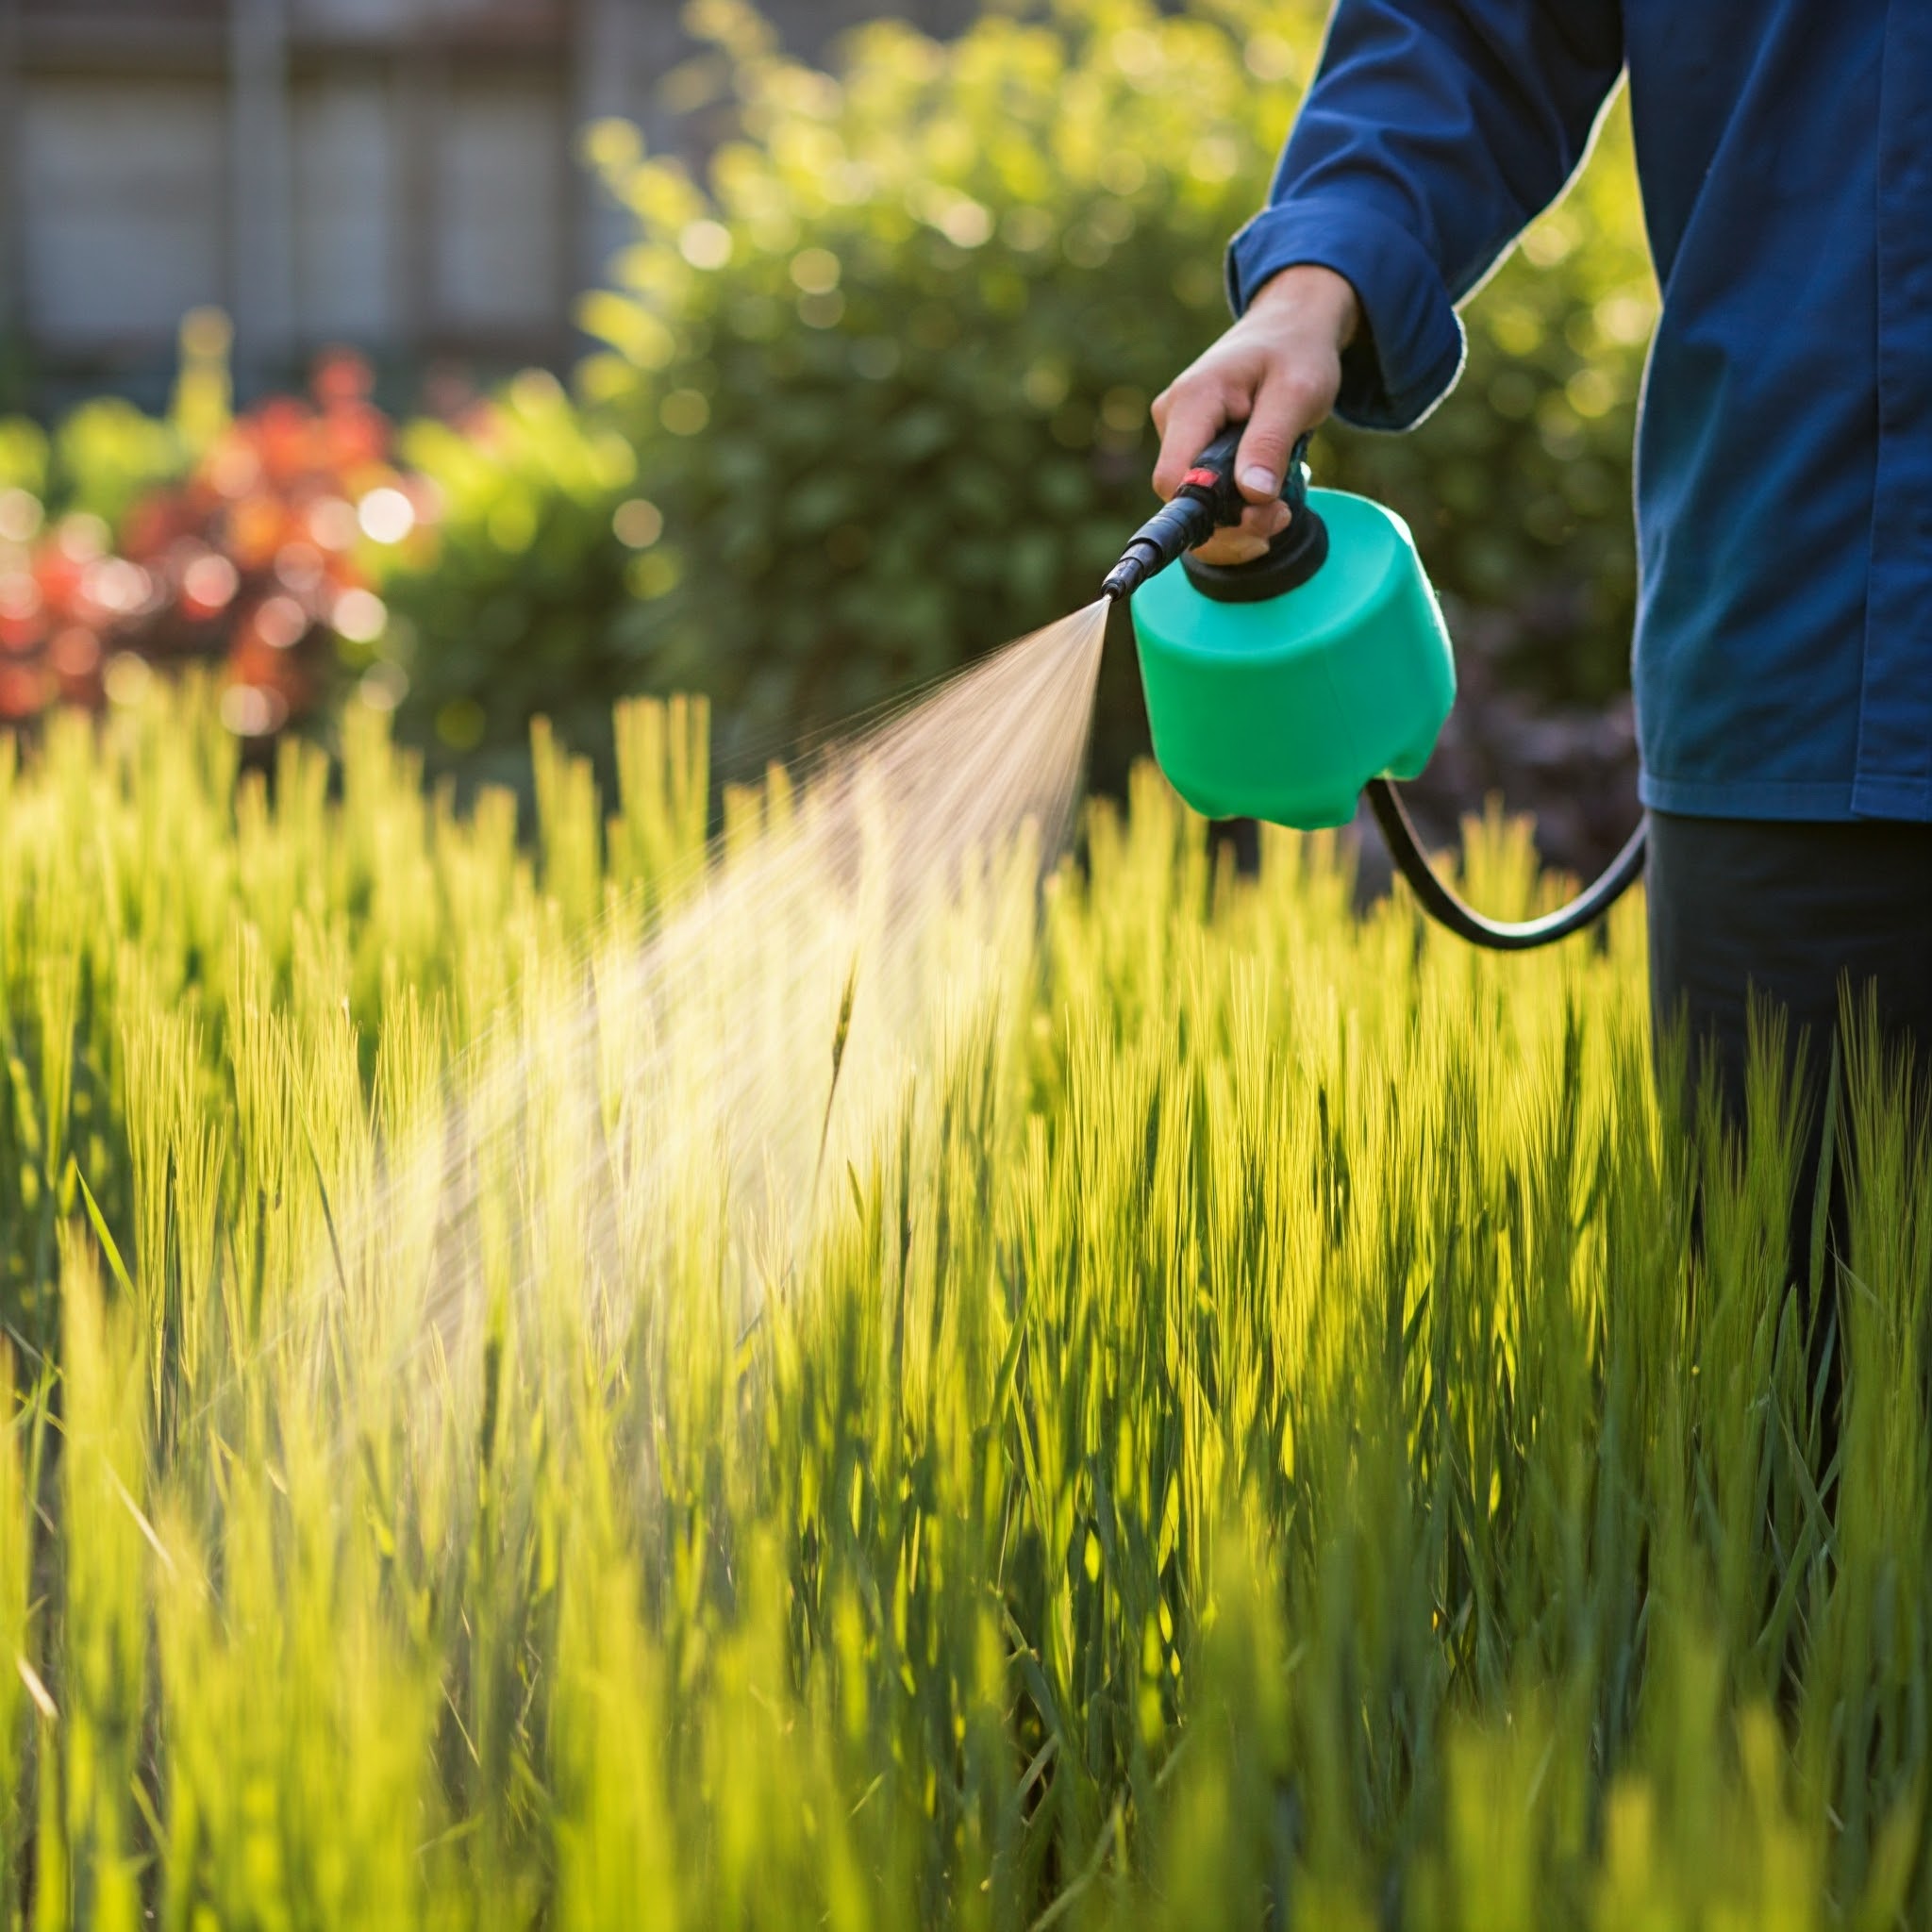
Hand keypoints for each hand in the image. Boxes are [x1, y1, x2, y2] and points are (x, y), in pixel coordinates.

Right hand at [1151, 265, 1359, 564]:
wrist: (1289, 327)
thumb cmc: (1296, 352)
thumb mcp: (1298, 392)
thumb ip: (1271, 443)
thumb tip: (1252, 497)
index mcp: (1193, 400)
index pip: (1174, 479)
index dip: (1209, 514)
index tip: (1260, 520)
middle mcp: (1173, 417)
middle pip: (1181, 499)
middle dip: (1230, 525)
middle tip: (1280, 518)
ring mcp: (1176, 433)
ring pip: (1192, 503)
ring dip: (1235, 523)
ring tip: (1278, 512)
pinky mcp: (1188, 445)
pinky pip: (1201, 494)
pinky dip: (1232, 511)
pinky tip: (1262, 504)